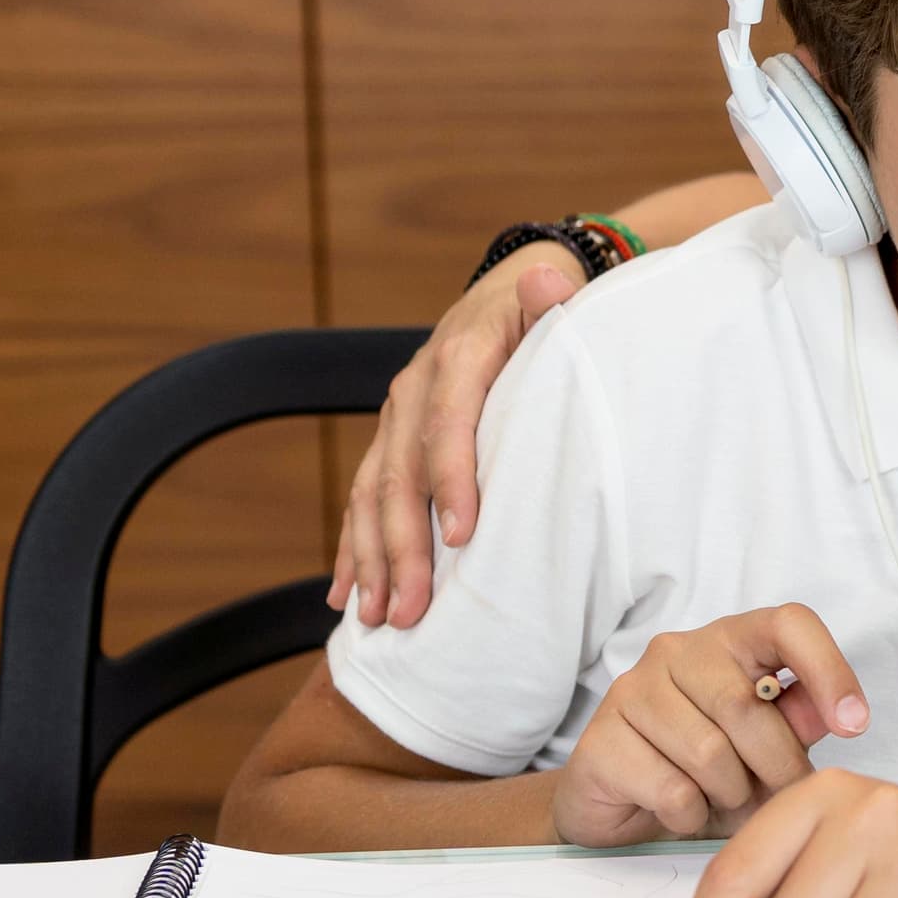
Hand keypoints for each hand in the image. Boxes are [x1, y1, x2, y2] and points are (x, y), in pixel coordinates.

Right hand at [331, 244, 582, 628]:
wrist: (505, 292)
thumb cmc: (544, 312)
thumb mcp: (553, 299)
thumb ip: (552, 298)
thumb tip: (545, 280)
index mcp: (459, 357)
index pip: (449, 423)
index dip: (453, 480)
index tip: (462, 538)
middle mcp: (414, 388)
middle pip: (401, 473)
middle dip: (403, 547)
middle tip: (412, 609)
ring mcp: (395, 416)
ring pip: (372, 494)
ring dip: (371, 559)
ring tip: (379, 618)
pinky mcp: (389, 439)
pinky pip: (362, 498)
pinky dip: (352, 548)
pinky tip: (345, 598)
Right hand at [550, 606, 873, 848]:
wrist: (625, 814)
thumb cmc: (707, 773)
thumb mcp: (765, 750)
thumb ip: (798, 723)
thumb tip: (836, 712)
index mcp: (731, 640)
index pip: (788, 624)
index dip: (828, 669)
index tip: (854, 725)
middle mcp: (678, 651)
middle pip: (747, 705)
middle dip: (775, 767)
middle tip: (771, 795)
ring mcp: (633, 689)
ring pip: (708, 753)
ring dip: (729, 795)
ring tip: (722, 800)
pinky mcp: (600, 738)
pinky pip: (670, 789)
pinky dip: (690, 816)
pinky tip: (682, 812)